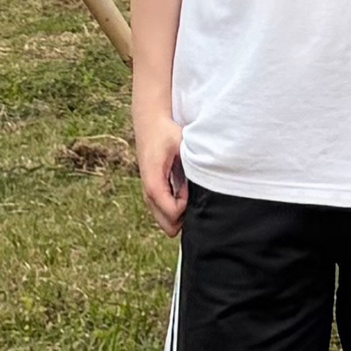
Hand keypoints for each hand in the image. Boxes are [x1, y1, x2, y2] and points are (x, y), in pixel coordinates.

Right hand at [134, 104, 188, 235]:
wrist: (149, 125)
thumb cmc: (166, 133)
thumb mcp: (180, 143)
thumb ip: (190, 164)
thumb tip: (203, 182)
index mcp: (153, 181)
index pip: (172, 212)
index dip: (186, 207)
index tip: (191, 189)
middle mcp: (148, 193)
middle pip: (168, 226)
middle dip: (184, 217)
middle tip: (192, 195)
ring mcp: (148, 196)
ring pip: (167, 223)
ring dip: (181, 214)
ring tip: (188, 192)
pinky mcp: (153, 194)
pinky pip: (165, 214)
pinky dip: (177, 210)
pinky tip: (184, 191)